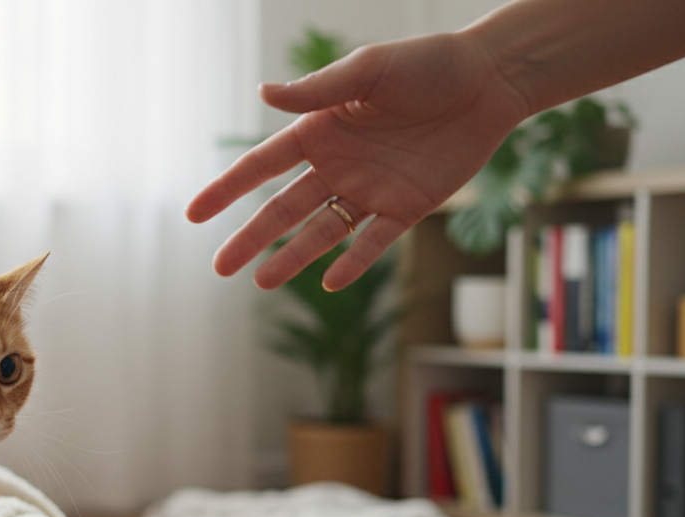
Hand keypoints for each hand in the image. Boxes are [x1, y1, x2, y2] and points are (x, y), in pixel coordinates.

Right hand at [186, 32, 529, 289]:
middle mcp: (338, 164)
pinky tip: (331, 282)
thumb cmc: (429, 64)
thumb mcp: (369, 70)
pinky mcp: (407, 207)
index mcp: (320, 130)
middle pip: (283, 209)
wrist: (490, 81)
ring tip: (261, 284)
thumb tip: (263, 94)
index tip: (194, 214)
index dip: (226, 190)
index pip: (262, 166)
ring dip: (292, 258)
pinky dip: (354, 262)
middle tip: (220, 268)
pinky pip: (375, 242)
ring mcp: (370, 190)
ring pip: (321, 232)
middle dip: (249, 238)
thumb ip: (317, 91)